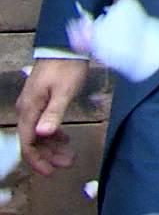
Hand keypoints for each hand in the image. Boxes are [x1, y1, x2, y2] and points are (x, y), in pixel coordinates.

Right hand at [15, 58, 88, 175]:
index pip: (28, 143)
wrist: (64, 47)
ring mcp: (33, 105)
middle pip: (32, 141)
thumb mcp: (64, 91)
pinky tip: (65, 139)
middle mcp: (27, 110)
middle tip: (68, 163)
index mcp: (29, 110)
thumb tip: (43, 134)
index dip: (38, 160)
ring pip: (38, 134)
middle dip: (48, 155)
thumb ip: (54, 113)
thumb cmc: (67, 68)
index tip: (51, 172)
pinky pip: (43, 124)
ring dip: (52, 146)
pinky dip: (53, 134)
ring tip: (69, 155)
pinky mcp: (41, 101)